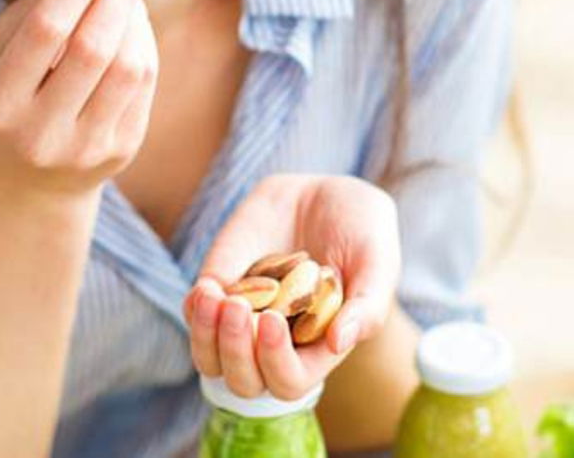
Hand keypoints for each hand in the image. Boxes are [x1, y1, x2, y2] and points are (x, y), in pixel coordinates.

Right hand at [0, 0, 157, 200]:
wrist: (34, 182)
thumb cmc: (17, 96)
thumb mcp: (6, 52)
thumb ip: (40, 1)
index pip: (45, 30)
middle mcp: (40, 132)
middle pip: (92, 48)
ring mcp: (85, 148)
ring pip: (128, 67)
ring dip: (135, 17)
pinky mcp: (121, 151)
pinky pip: (144, 84)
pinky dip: (144, 42)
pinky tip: (133, 24)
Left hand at [183, 174, 400, 399]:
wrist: (326, 191)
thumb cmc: (362, 230)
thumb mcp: (378, 260)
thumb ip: (369, 305)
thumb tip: (339, 342)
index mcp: (317, 348)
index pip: (289, 383)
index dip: (276, 362)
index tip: (274, 320)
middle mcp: (277, 342)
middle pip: (244, 381)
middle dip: (235, 352)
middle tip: (239, 309)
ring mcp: (244, 318)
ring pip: (210, 358)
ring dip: (206, 337)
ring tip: (214, 298)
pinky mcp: (222, 287)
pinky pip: (195, 316)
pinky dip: (195, 310)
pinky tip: (207, 288)